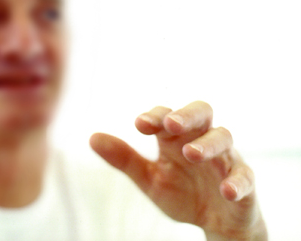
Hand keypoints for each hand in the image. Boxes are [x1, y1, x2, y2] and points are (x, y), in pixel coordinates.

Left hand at [90, 101, 266, 239]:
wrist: (215, 223)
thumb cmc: (183, 193)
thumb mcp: (149, 179)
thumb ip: (124, 159)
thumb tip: (91, 137)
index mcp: (176, 138)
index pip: (167, 116)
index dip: (155, 116)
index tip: (139, 124)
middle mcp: (202, 141)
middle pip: (201, 113)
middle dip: (187, 115)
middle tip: (171, 124)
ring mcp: (225, 160)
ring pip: (224, 138)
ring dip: (208, 145)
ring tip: (191, 153)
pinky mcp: (244, 182)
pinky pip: (246, 176)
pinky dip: (237, 181)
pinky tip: (225, 189)